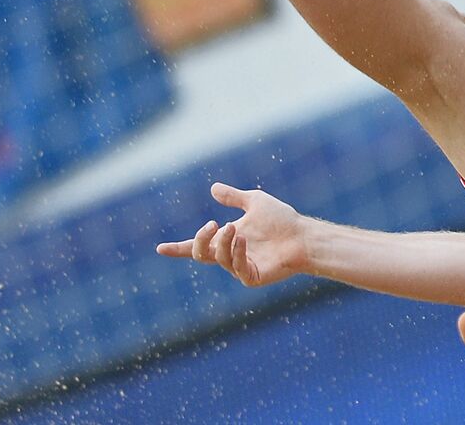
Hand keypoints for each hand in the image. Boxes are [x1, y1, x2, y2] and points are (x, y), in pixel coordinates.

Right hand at [156, 182, 310, 287]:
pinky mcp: (252, 277)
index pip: (197, 246)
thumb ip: (234, 197)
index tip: (160, 248)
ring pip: (219, 258)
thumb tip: (213, 188)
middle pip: (201, 254)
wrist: (303, 235)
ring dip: (223, 242)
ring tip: (234, 227)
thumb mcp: (255, 202)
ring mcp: (240, 267)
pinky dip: (236, 252)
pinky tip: (243, 240)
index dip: (178, 248)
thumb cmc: (282, 221)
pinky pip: (237, 268)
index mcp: (226, 241)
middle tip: (212, 224)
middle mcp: (230, 256)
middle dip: (199, 240)